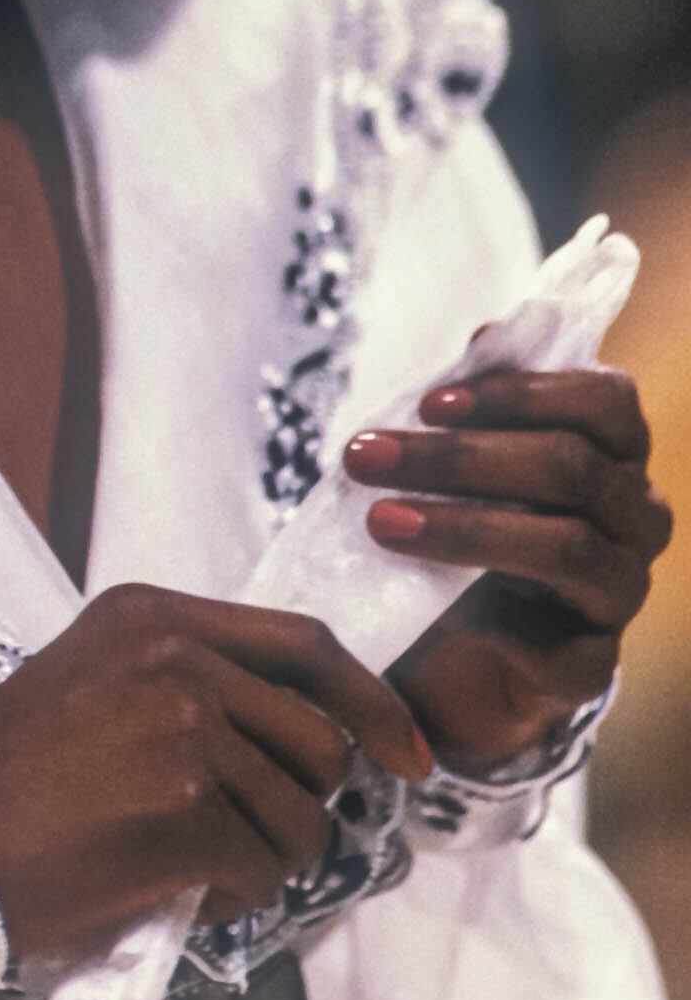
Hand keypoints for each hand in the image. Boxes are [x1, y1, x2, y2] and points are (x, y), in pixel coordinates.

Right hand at [0, 583, 430, 964]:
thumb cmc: (13, 776)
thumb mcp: (89, 678)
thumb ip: (182, 675)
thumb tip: (296, 720)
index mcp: (151, 616)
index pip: (304, 644)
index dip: (370, 701)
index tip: (404, 751)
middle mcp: (175, 660)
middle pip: (318, 739)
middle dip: (306, 802)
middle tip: (252, 835)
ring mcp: (183, 735)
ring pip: (300, 817)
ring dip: (268, 859)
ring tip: (202, 867)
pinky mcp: (185, 814)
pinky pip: (261, 870)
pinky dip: (235, 898)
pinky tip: (181, 893)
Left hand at [346, 364, 673, 769]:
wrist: (450, 655)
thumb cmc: (458, 533)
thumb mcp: (456, 464)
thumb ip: (474, 404)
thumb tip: (487, 336)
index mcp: (614, 453)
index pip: (607, 399)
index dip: (521, 391)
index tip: (429, 403)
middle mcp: (636, 516)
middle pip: (570, 466)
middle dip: (458, 457)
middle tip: (363, 455)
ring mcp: (623, 590)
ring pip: (565, 543)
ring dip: (463, 525)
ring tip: (379, 520)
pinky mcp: (593, 662)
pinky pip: (557, 639)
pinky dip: (489, 617)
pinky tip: (427, 600)